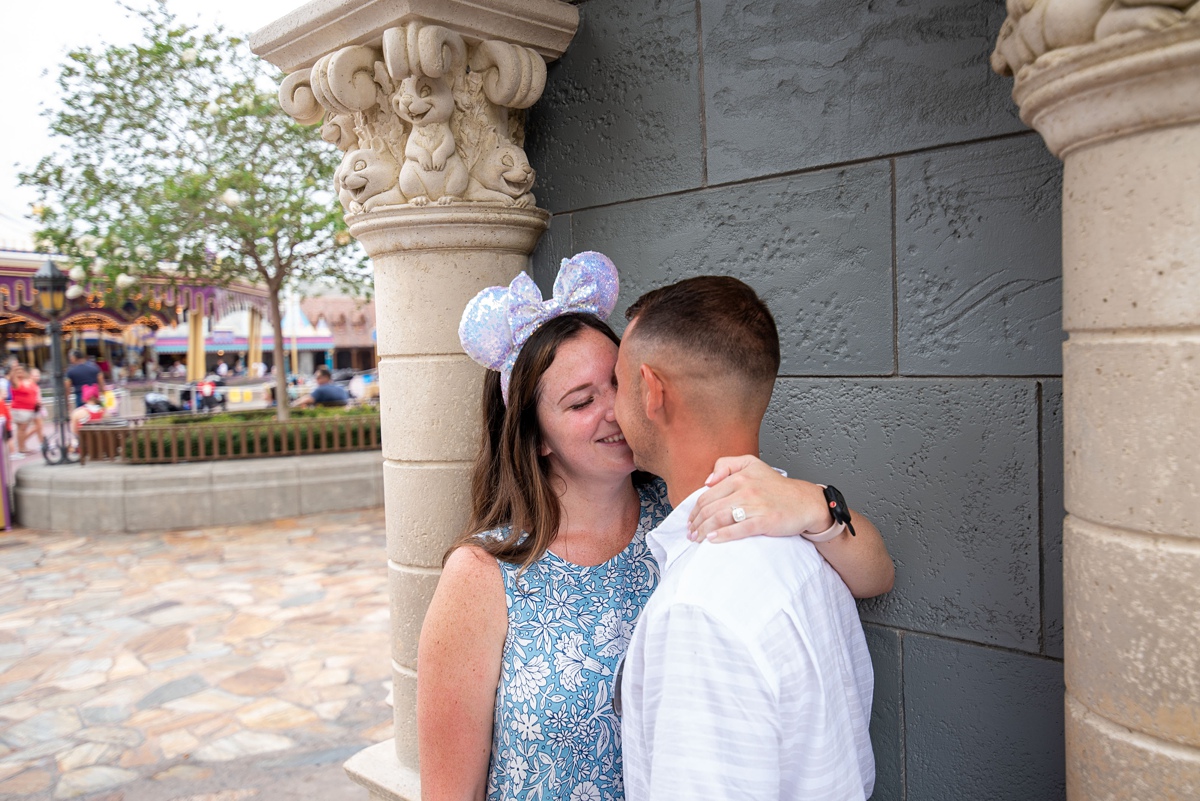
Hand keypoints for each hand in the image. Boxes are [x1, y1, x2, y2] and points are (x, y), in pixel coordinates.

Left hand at [687, 455, 835, 542]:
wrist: (805, 502)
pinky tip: (713, 540)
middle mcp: (746, 489)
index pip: (708, 495)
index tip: (690, 521)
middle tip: (690, 534)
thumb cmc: (777, 487)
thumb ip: (727, 465)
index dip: (695, 510)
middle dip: (696, 523)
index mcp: (740, 476)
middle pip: (711, 508)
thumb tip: (708, 480)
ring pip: (721, 518)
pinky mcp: (765, 521)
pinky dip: (723, 535)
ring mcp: (756, 505)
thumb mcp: (752, 464)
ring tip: (697, 539)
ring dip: (704, 531)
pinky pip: (739, 529)